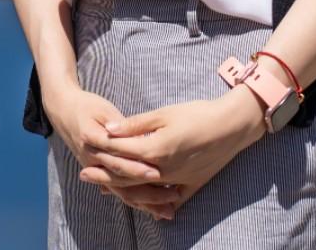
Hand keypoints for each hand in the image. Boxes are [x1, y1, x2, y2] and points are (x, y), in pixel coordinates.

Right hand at [44, 85, 177, 220]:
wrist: (63, 111)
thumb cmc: (87, 105)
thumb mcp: (104, 109)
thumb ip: (122, 126)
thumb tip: (143, 138)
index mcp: (93, 141)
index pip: (117, 158)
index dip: (136, 167)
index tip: (157, 173)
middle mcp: (93, 161)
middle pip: (122, 182)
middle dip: (147, 191)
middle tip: (173, 195)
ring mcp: (95, 170)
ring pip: (121, 192)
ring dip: (145, 203)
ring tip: (169, 211)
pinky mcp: (99, 173)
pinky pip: (118, 191)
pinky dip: (135, 200)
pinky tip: (152, 209)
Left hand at [79, 89, 267, 215]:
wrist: (232, 126)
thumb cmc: (198, 114)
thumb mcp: (165, 113)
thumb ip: (136, 124)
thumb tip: (109, 130)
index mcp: (155, 150)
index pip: (120, 153)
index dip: (101, 150)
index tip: (85, 148)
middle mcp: (163, 170)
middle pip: (126, 176)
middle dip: (104, 175)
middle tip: (84, 175)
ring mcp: (177, 181)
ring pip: (143, 190)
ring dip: (123, 189)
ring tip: (106, 189)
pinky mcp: (191, 185)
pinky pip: (168, 198)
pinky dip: (153, 201)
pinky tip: (145, 202)